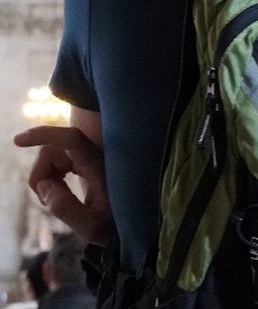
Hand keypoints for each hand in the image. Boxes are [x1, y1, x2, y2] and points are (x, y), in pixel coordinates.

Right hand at [14, 125, 114, 245]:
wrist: (135, 221)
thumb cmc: (116, 225)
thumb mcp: (92, 226)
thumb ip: (66, 208)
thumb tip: (45, 186)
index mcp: (98, 167)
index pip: (71, 139)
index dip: (44, 134)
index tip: (19, 141)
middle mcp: (95, 155)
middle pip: (54, 150)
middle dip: (41, 174)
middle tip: (48, 200)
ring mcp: (91, 156)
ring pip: (54, 156)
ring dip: (46, 177)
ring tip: (58, 199)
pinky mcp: (86, 160)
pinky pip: (59, 161)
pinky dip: (52, 176)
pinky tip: (60, 192)